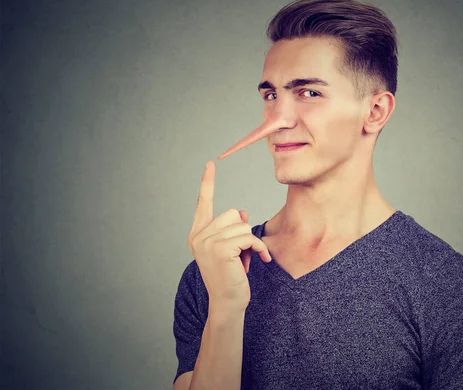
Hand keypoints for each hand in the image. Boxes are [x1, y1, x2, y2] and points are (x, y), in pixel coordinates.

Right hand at [187, 161, 271, 313]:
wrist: (228, 303)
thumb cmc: (231, 276)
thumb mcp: (232, 248)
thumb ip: (233, 228)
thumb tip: (244, 212)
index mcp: (197, 234)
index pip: (203, 202)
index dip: (207, 182)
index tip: (210, 164)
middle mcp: (198, 236)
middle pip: (233, 213)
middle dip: (243, 231)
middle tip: (241, 253)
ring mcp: (207, 242)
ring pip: (243, 225)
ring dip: (251, 242)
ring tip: (246, 259)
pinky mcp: (220, 249)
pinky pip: (249, 237)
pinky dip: (258, 248)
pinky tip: (260, 260)